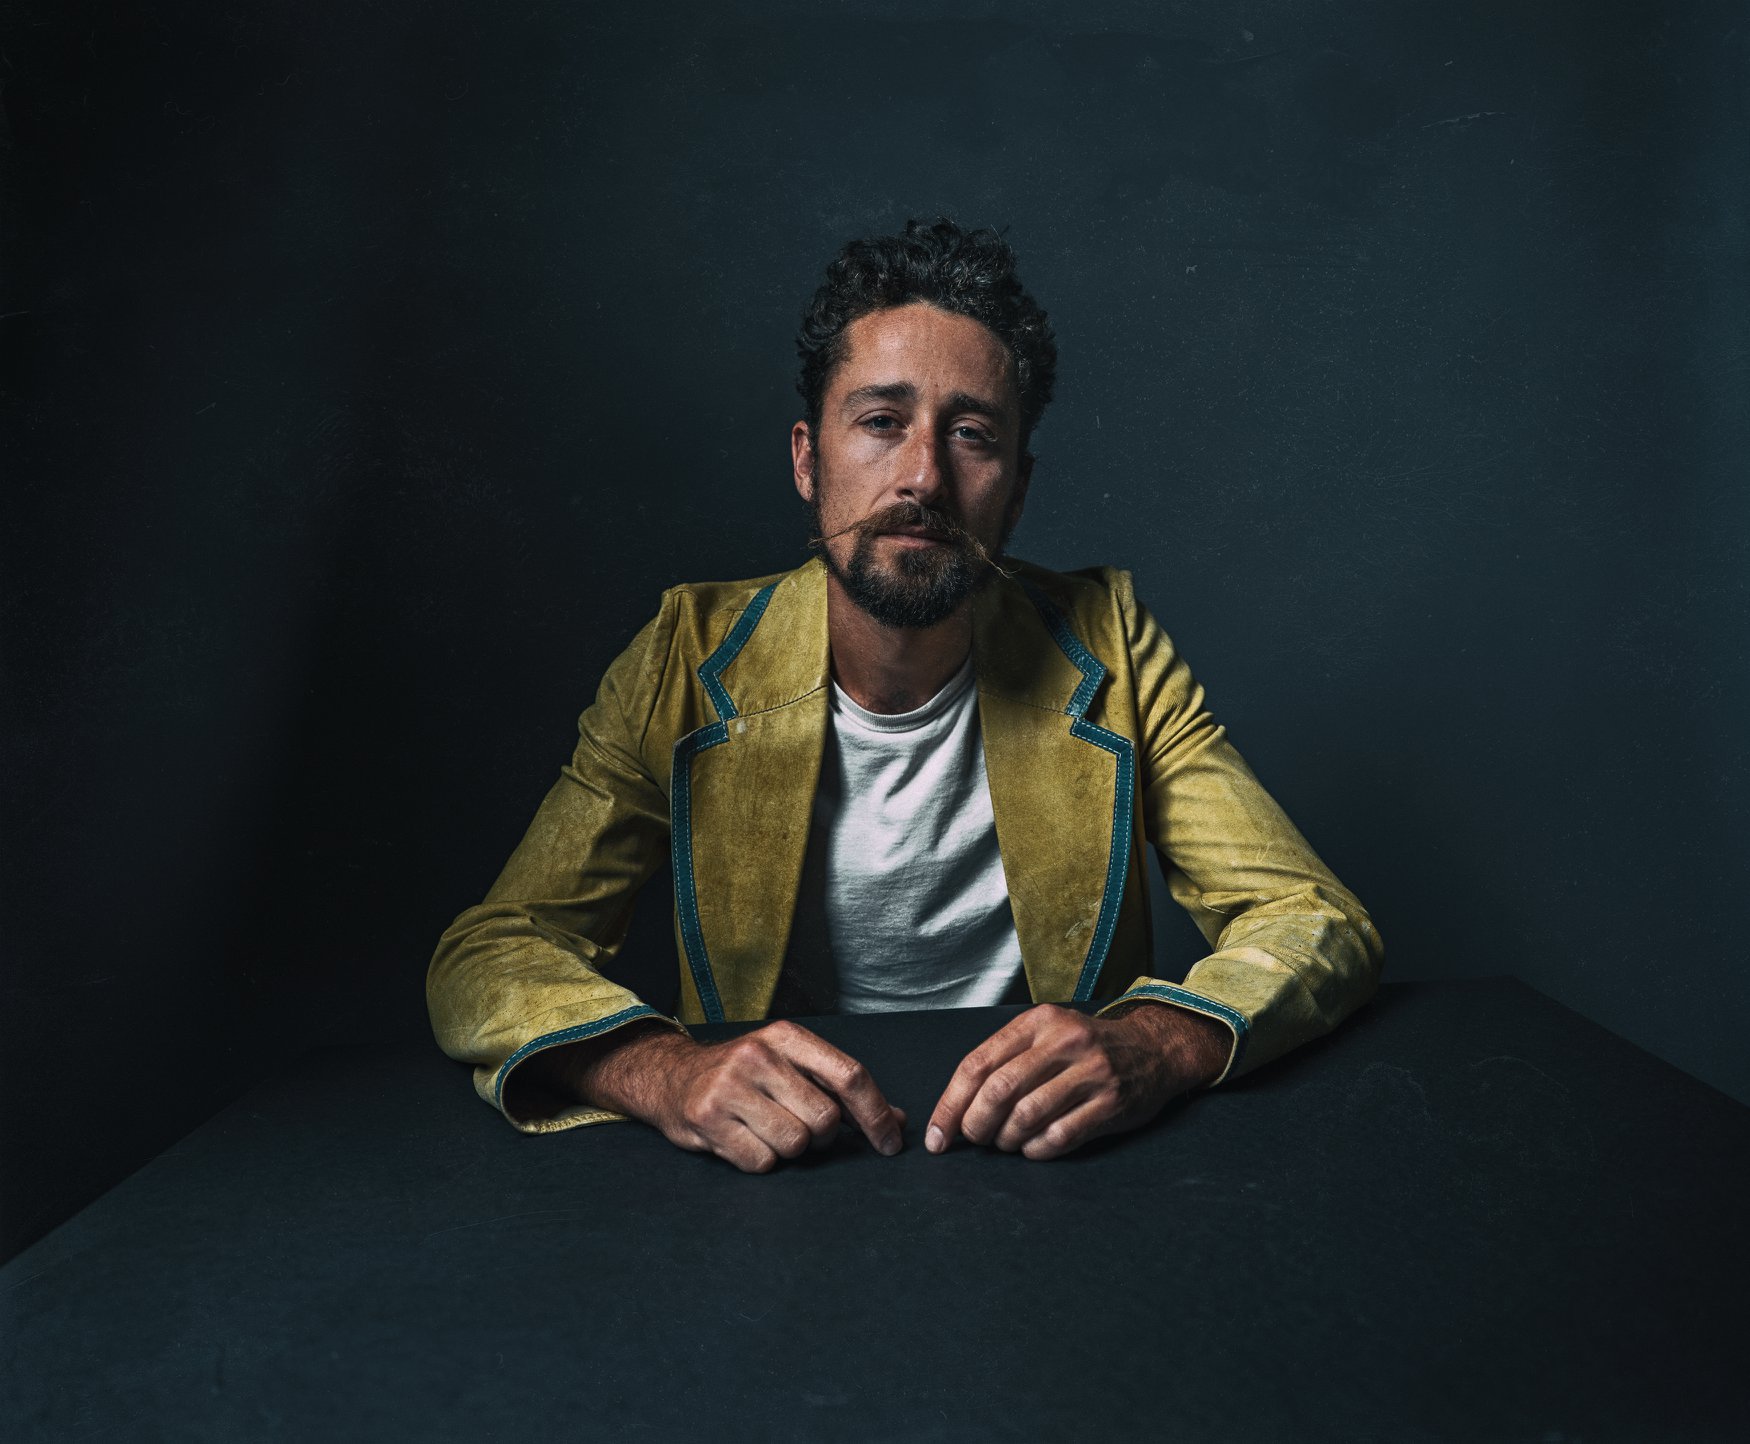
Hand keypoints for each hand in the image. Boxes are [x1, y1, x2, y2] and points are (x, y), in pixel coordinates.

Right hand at [552, 1019, 906, 1173]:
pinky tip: (742, 1140)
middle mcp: (759, 1055)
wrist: (671, 1078)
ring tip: (766, 1130)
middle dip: (821, 1135)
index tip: (890, 1144)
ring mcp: (730, 1086)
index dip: (877, 1114)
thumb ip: (843, 1092)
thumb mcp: (792, 1068)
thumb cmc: (746, 1077)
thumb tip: (900, 1122)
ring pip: (795, 1144)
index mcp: (787, 1037)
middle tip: (799, 1126)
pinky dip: (760, 1161)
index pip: (849, 1075)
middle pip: (825, 1118)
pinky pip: (761, 1162)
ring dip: (788, 1149)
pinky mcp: (707, 1118)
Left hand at [924, 1003, 1230, 1160]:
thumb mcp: (1046, 1034)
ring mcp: (1091, 1072)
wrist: (1154, 1049)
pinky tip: (1032, 1148)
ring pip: (1027, 1116)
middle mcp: (1064, 1042)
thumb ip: (1005, 1059)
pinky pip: (1059, 1137)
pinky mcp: (1111, 1103)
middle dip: (976, 1124)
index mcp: (1038, 1022)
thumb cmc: (1084, 1049)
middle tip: (974, 1139)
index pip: (978, 1064)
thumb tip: (956, 1107)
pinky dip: (1036, 1150)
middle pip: (999, 1090)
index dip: (950, 1104)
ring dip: (1006, 1139)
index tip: (937, 1137)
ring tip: (1006, 1142)